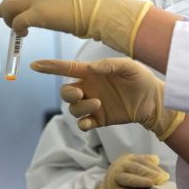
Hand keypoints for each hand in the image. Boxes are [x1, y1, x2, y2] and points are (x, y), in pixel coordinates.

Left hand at [0, 0, 151, 55]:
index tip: (21, 9)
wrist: (99, 11)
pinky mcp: (35, 14)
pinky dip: (16, 29)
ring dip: (9, 19)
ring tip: (18, 29)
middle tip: (14, 22)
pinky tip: (24, 33)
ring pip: (7, 8)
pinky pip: (16, 22)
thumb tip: (46, 7)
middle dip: (10, 10)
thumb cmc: (91, 5)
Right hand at [31, 57, 184, 139]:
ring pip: (73, 109)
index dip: (51, 67)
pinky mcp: (99, 119)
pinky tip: (90, 122)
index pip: (67, 69)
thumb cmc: (142, 80)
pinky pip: (82, 124)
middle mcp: (89, 88)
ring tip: (98, 104)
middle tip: (80, 93)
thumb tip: (92, 68)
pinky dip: (82, 124)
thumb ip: (110, 64)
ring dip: (80, 107)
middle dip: (68, 93)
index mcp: (93, 73)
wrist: (153, 102)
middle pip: (65, 92)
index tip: (35, 65)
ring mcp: (93, 105)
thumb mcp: (129, 67)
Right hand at [93, 153, 168, 188]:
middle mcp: (120, 166)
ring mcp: (114, 178)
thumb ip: (147, 165)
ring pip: (128, 178)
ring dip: (140, 181)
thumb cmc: (126, 180)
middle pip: (135, 167)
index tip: (164, 175)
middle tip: (160, 178)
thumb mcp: (135, 170)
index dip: (154, 167)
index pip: (143, 161)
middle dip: (149, 172)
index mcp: (129, 159)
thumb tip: (159, 164)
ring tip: (150, 184)